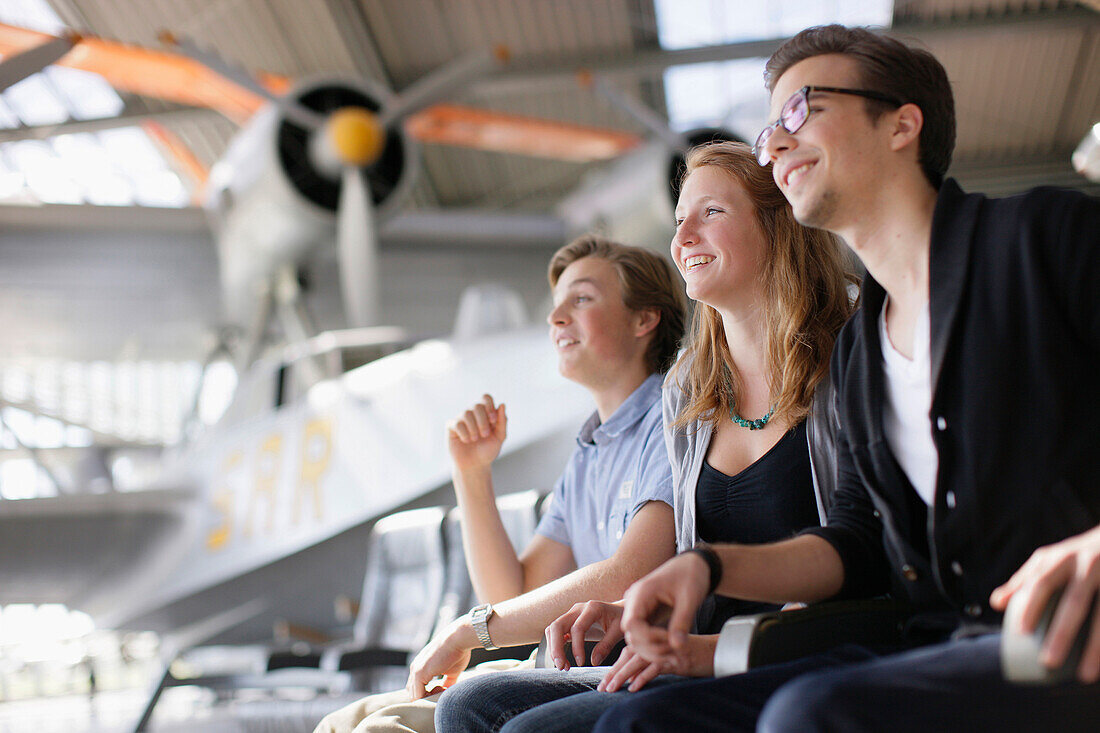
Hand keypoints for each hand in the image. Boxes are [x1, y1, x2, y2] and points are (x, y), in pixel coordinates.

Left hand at [405, 620, 473, 698]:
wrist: (458, 638)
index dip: (429, 693)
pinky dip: (429, 699)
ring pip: (414, 695)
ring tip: (443, 689)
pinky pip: (418, 696)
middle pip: (413, 692)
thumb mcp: (451, 671)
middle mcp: (414, 668)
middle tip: (443, 690)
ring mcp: (415, 671)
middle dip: (427, 697)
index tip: (444, 688)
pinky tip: (442, 689)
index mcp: (420, 665)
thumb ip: (446, 681)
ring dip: (428, 698)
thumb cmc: (457, 651)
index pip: (416, 687)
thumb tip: (447, 690)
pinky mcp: (419, 673)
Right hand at [447, 395, 506, 473]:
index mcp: (485, 413)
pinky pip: (456, 423)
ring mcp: (461, 419)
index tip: (493, 421)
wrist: (475, 466)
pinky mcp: (451, 427)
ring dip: (473, 428)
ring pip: (466, 413)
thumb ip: (502, 422)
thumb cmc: (487, 451)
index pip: (486, 398)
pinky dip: (464, 432)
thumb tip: (502, 404)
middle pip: (477, 405)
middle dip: (483, 421)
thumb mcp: (499, 437)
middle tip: (485, 435)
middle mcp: (473, 413)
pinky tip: (466, 440)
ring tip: (475, 439)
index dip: (489, 406)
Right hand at [545, 600, 623, 670]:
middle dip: (556, 648)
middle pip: (557, 625)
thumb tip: (594, 662)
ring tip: (563, 666)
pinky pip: (556, 633)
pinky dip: (555, 646)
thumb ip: (606, 646)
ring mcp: (571, 614)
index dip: (577, 647)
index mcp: (592, 608)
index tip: (581, 663)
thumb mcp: (618, 632)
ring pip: (553, 629)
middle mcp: (578, 609)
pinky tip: (563, 660)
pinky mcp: (569, 622)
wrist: (619, 611)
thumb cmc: (620, 620)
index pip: (577, 628)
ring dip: (553, 648)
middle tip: (561, 667)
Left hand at [597, 634, 715, 692]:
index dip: (616, 666)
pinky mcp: (677, 659)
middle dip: (614, 672)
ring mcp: (667, 650)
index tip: (605, 681)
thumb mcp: (669, 659)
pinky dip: (644, 677)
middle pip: (630, 656)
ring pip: (639, 661)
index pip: (629, 651)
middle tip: (602, 687)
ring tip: (611, 688)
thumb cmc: (693, 655)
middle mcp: (658, 643)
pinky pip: (657, 667)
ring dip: (623, 675)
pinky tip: (634, 688)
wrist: (717, 651)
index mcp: (654, 641)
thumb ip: (652, 663)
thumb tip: (633, 678)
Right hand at [620, 553, 709, 669]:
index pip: (631, 624)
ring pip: (636, 639)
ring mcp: (638, 610)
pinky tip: (673, 648)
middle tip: (676, 650)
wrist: (694, 566)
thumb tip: (677, 646)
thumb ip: (682, 622)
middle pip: (631, 635)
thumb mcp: (690, 599)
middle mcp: (635, 602)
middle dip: (652, 647)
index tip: (670, 641)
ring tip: (676, 651)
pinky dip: (656, 646)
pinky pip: (644, 636)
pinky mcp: (646, 616)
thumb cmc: (691, 576)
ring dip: (654, 650)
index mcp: (641, 593)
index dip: (649, 638)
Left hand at [990, 524, 1099, 682]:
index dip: (1031, 606)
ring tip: (1085, 676)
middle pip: (1075, 603)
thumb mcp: (1050, 559)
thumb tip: (996, 603)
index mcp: (1063, 558)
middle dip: (1062, 633)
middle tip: (1048, 662)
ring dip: (1095, 648)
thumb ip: (1024, 580)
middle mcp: (1088, 565)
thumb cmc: (1078, 555)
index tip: (1022, 632)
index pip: (1042, 583)